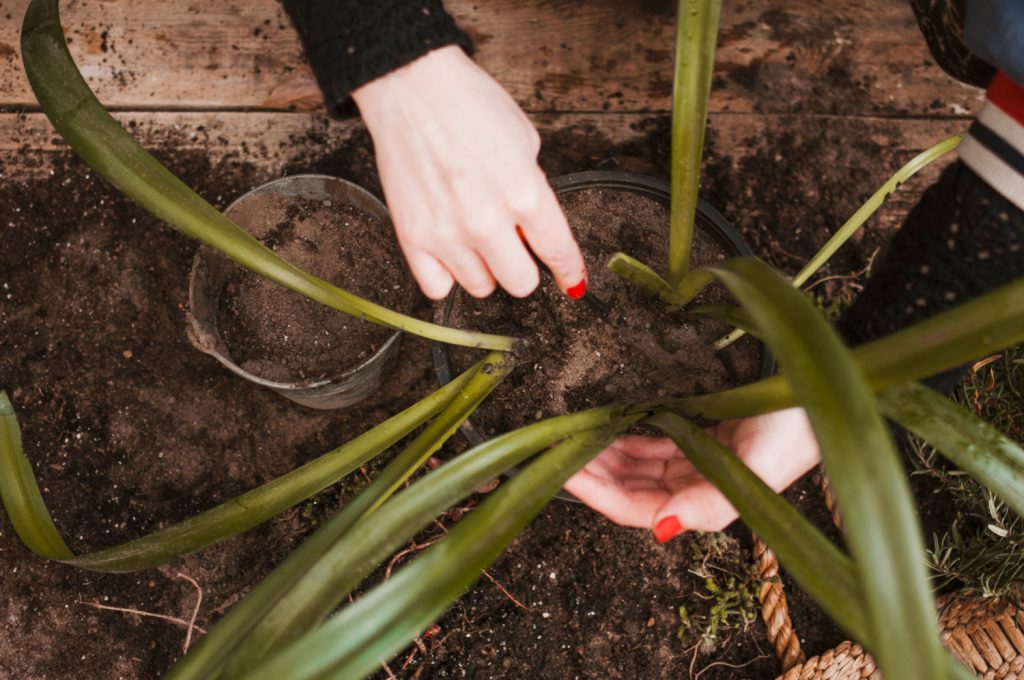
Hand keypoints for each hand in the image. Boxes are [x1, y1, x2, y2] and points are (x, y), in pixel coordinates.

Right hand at [352, 45, 586, 299]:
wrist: (411, 86)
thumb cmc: (466, 103)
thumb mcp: (524, 140)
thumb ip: (534, 190)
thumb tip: (532, 228)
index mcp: (524, 192)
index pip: (557, 251)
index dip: (569, 271)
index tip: (572, 281)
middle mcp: (487, 221)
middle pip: (520, 283)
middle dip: (523, 266)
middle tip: (513, 246)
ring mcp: (447, 233)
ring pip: (481, 287)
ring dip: (485, 269)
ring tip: (476, 239)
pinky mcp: (412, 237)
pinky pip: (437, 287)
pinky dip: (447, 275)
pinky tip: (450, 251)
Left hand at [564, 408, 820, 541]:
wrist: (832, 389)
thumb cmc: (801, 425)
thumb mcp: (760, 466)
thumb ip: (712, 504)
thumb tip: (663, 529)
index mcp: (712, 502)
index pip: (639, 511)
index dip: (599, 495)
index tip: (566, 470)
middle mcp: (702, 488)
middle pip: (633, 490)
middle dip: (595, 474)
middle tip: (560, 448)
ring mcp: (703, 464)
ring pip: (641, 468)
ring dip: (608, 455)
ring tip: (577, 436)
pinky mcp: (707, 439)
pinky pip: (658, 444)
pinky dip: (631, 438)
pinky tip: (611, 428)